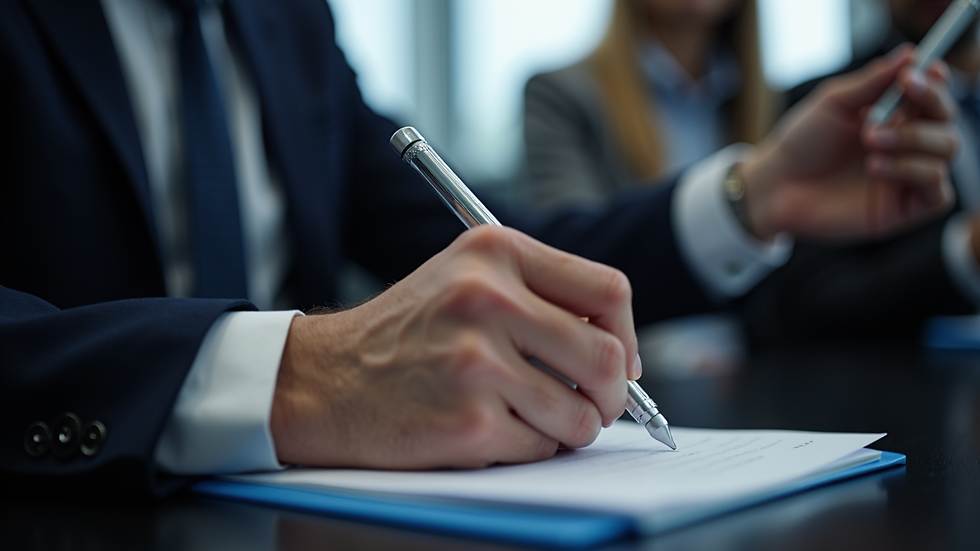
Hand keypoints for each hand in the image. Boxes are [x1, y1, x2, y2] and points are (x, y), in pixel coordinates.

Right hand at [269, 227, 639, 468]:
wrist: (323, 380)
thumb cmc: (402, 333)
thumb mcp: (463, 278)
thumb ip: (538, 295)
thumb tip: (619, 349)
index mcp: (493, 253)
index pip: (607, 290)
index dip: (625, 333)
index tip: (619, 359)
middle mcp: (486, 298)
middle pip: (605, 356)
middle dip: (611, 395)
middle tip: (594, 406)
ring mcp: (476, 361)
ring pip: (579, 412)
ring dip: (569, 427)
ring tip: (533, 418)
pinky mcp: (467, 419)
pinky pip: (540, 446)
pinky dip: (529, 447)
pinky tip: (490, 428)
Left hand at [741, 45, 957, 240]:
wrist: (776, 185)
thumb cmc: (801, 143)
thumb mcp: (833, 103)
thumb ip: (872, 82)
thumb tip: (909, 54)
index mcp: (895, 116)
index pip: (933, 96)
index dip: (936, 83)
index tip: (925, 70)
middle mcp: (908, 145)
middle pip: (947, 121)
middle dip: (926, 109)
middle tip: (881, 116)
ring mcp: (908, 177)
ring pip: (948, 150)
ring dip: (914, 140)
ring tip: (870, 142)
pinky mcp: (904, 209)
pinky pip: (937, 191)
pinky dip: (915, 171)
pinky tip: (877, 166)